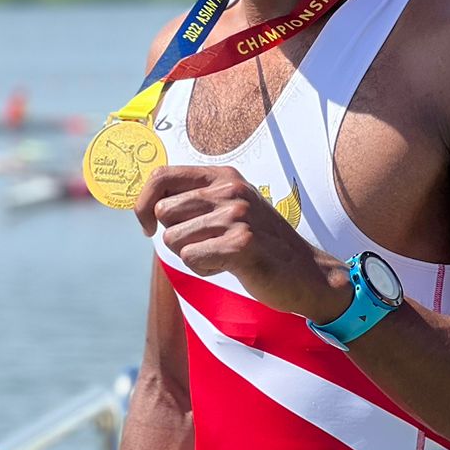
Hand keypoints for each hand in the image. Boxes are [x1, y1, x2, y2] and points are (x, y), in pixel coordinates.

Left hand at [135, 164, 350, 320]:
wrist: (306, 273)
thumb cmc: (260, 243)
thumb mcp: (231, 207)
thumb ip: (195, 199)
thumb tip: (145, 205)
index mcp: (223, 176)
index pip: (160, 176)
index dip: (142, 204)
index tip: (148, 227)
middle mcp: (230, 190)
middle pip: (163, 213)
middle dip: (174, 237)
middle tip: (205, 246)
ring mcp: (236, 215)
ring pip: (173, 239)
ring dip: (191, 256)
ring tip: (222, 256)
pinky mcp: (240, 245)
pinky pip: (190, 259)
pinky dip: (203, 269)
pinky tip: (229, 268)